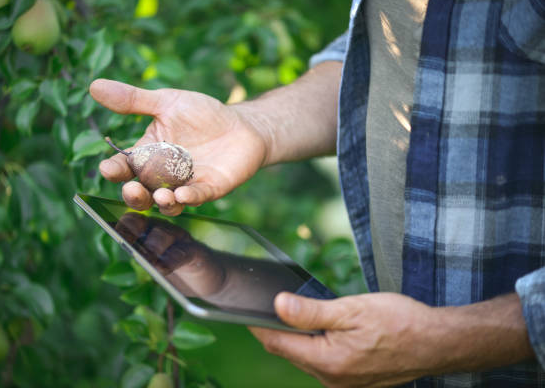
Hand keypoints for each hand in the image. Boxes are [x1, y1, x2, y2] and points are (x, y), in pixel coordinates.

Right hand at [90, 79, 268, 215]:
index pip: (124, 167)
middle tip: (131, 189)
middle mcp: (163, 176)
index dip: (113, 171)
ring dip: (161, 202)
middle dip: (134, 196)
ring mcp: (185, 185)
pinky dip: (189, 198)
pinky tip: (184, 194)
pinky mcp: (210, 189)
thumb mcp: (167, 102)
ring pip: (167, 203)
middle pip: (141, 194)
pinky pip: (197, 197)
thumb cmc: (202, 115)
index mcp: (148, 156)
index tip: (107, 169)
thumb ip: (133, 100)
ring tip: (160, 195)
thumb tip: (94, 85)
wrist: (241, 125)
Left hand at [114, 212, 225, 295]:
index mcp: (149, 230)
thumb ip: (140, 257)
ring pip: (163, 235)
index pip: (132, 222)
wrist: (210, 277)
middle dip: (133, 228)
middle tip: (124, 236)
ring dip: (152, 246)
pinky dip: (170, 261)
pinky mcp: (195, 251)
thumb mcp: (155, 265)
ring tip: (144, 258)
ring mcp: (181, 239)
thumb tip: (122, 247)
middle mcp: (164, 229)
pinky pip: (181, 253)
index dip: (122, 224)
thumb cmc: (177, 270)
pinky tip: (162, 269)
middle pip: (146, 224)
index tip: (109, 226)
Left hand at [250, 292, 439, 387]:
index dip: (259, 326)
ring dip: (300, 339)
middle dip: (279, 331)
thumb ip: (311, 311)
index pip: (278, 344)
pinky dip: (318, 347)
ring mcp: (344, 384)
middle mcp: (332, 379)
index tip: (246, 310)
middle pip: (290, 353)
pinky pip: (324, 364)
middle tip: (273, 305)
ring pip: (307, 359)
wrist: (438, 342)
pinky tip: (327, 331)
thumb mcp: (351, 309)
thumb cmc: (400, 322)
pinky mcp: (355, 382)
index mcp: (327, 361)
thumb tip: (277, 306)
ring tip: (301, 315)